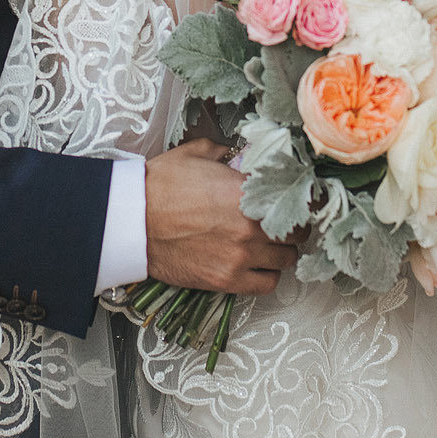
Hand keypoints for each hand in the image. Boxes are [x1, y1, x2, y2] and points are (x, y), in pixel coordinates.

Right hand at [143, 138, 296, 294]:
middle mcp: (250, 226)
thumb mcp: (196, 153)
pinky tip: (259, 265)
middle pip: (297, 232)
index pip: (298, 199)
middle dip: (292, 225)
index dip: (305, 200)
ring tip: (271, 244)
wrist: (131, 220)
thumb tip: (239, 155)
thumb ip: (226, 153)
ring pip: (287, 259)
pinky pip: (268, 284)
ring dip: (282, 251)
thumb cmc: (159, 186)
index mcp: (246, 192)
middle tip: (284, 222)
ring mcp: (240, 256)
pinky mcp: (226, 280)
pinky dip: (268, 275)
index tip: (304, 201)